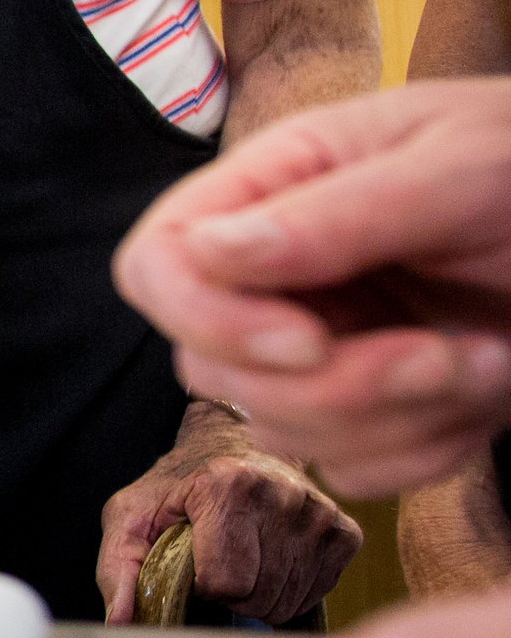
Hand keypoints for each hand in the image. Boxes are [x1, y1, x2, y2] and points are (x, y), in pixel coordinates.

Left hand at [96, 402, 357, 622]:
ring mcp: (320, 514)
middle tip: (215, 562)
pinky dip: (286, 590)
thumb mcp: (131, 516)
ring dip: (256, 596)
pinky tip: (269, 560)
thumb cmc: (178, 486)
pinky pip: (314, 595)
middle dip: (228, 595)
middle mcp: (284, 496)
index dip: (199, 585)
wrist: (233, 446)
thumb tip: (118, 622)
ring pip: (286, 603)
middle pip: (256, 598)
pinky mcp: (345, 532)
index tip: (191, 562)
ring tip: (241, 559)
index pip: (224, 583)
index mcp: (228, 487)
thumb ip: (119, 568)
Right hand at [114, 81, 510, 491]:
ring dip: (399, 418)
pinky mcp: (380, 408)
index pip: (158, 266)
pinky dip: (427, 451)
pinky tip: (485, 390)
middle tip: (443, 355)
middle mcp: (282, 273)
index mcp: (277, 188)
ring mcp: (327, 345)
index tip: (308, 338)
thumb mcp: (461, 167)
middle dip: (334, 385)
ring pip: (280, 432)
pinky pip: (353, 471)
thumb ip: (335, 213)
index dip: (209, 319)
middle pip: (212, 369)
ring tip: (488, 359)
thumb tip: (210, 251)